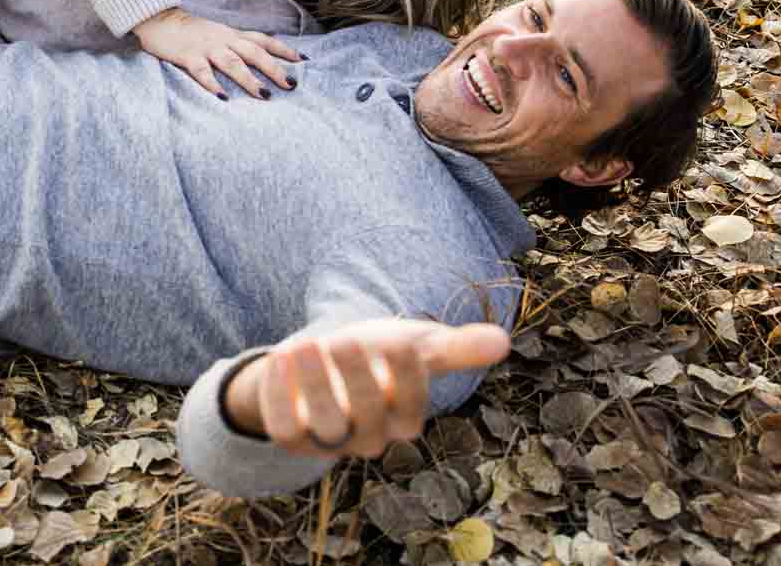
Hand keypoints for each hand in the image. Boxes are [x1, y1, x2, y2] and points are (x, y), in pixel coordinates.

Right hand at [131, 7, 299, 99]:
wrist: (158, 19)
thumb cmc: (190, 30)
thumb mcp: (217, 33)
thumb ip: (235, 43)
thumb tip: (259, 56)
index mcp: (231, 34)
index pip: (263, 40)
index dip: (284, 50)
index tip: (303, 61)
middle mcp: (223, 39)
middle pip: (254, 53)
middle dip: (274, 69)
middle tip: (291, 85)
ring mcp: (206, 47)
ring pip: (232, 63)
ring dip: (249, 79)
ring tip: (264, 95)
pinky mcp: (187, 56)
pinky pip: (202, 71)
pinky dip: (213, 84)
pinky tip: (223, 98)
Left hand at [223, 319, 511, 460]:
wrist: (323, 365)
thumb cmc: (379, 357)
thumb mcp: (415, 346)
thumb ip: (454, 348)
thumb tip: (502, 340)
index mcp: (403, 417)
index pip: (412, 406)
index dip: (408, 378)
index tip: (403, 341)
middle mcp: (369, 436)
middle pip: (368, 418)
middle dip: (358, 381)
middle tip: (346, 341)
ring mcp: (328, 440)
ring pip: (325, 427)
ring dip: (314, 388)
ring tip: (305, 345)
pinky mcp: (290, 435)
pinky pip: (282, 428)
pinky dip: (277, 396)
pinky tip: (279, 356)